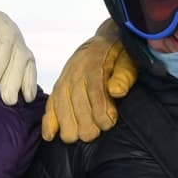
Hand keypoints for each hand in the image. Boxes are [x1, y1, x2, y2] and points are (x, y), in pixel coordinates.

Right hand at [40, 19, 136, 142]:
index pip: (95, 90)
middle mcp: (76, 71)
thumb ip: (123, 76)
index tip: (107, 124)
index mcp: (95, 63)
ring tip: (75, 137)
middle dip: (83, 120)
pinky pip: (50, 104)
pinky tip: (50, 136)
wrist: (105, 40)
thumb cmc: (120, 56)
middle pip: (76, 101)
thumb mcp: (128, 61)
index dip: (100, 110)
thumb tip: (116, 91)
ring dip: (67, 124)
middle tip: (92, 135)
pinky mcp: (58, 86)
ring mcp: (65, 79)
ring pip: (61, 105)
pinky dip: (49, 121)